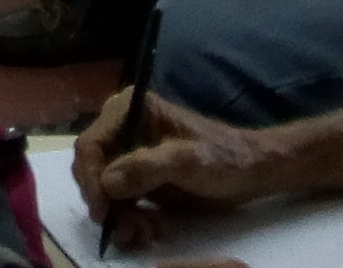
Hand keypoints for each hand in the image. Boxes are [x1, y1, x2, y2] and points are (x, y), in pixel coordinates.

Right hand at [73, 87, 282, 253]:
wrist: (252, 172)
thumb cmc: (224, 158)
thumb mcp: (187, 160)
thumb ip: (145, 167)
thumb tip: (106, 183)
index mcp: (130, 110)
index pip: (91, 144)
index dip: (90, 178)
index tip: (102, 211)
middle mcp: (123, 129)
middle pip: (91, 169)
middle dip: (106, 203)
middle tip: (127, 229)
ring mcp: (129, 155)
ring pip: (103, 190)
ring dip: (118, 216)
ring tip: (143, 233)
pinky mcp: (138, 178)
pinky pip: (118, 202)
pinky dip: (128, 219)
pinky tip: (149, 229)